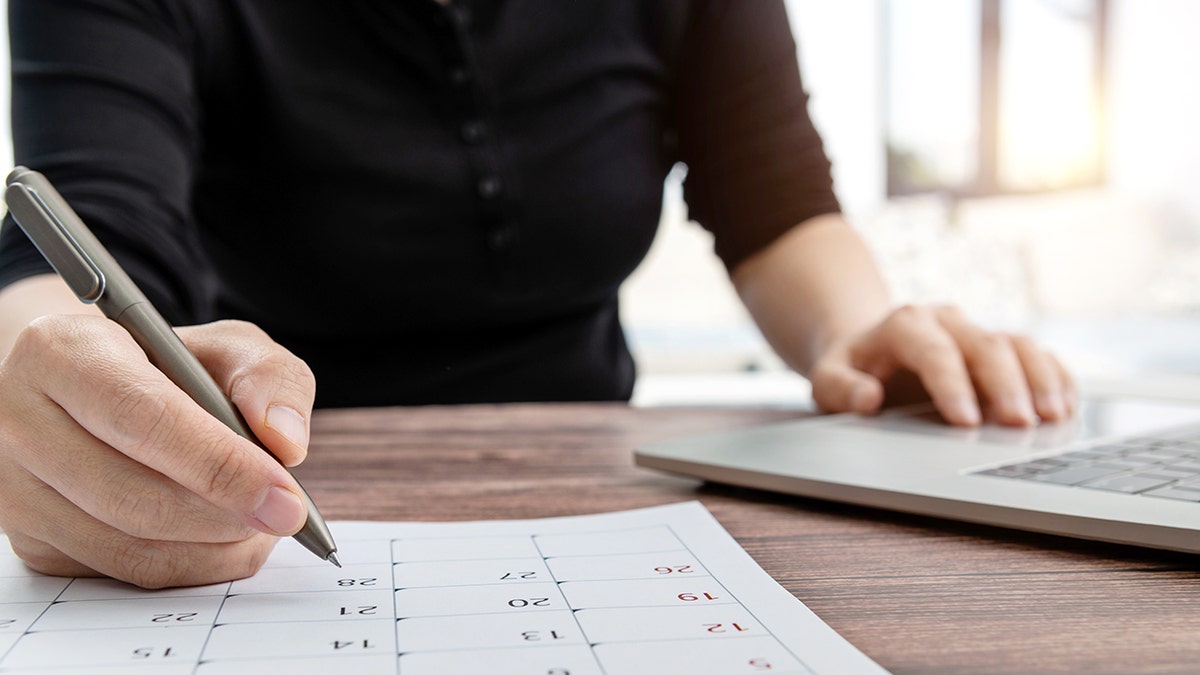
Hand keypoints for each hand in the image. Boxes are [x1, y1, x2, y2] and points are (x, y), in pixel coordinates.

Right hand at [0, 316, 315, 587]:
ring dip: (214, 547)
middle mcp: (19, 418)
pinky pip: (120, 573)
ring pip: (128, 547)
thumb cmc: (169, 366)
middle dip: (226, 515)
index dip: (221, 465)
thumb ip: (270, 379)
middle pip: (134, 496)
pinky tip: (223, 538)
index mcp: (62, 351)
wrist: (99, 390)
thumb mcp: (228, 348)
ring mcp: (15, 487)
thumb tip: (286, 443)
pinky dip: (189, 565)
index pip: (143, 418)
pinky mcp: (30, 538)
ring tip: (260, 523)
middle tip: (285, 515)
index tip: (286, 496)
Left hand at [807, 305, 1075, 426]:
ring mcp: (977, 331)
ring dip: (1040, 380)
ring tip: (1054, 418)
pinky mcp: (1000, 348)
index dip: (952, 385)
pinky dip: (1055, 378)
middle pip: (985, 344)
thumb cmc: (851, 371)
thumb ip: (841, 389)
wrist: (868, 349)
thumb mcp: (827, 379)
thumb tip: (867, 399)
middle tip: (1021, 425)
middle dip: (1005, 386)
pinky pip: (1036, 355)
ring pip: (1018, 344)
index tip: (966, 423)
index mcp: (903, 324)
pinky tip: (1066, 408)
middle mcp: (946, 321)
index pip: (933, 350)